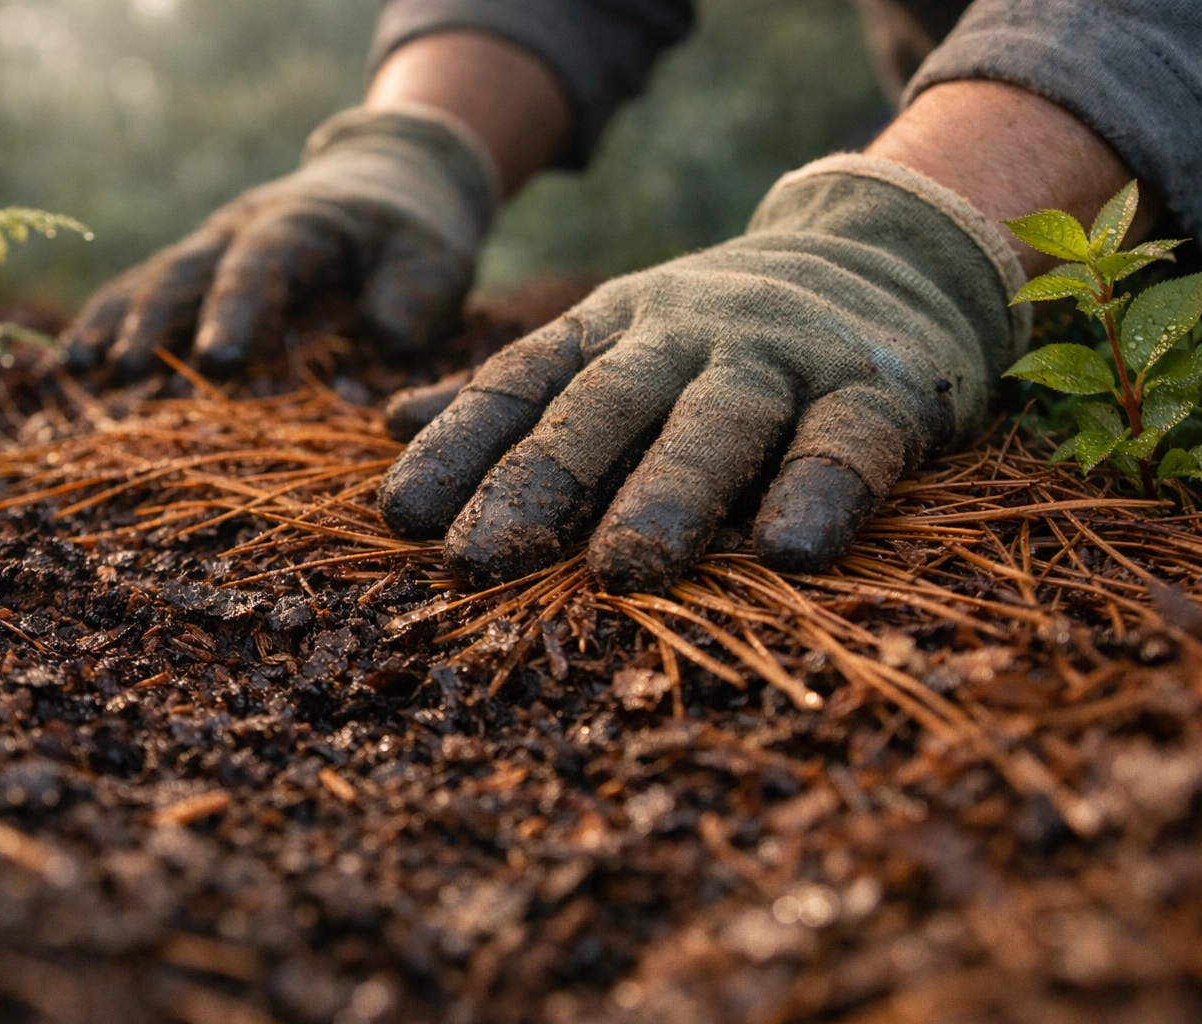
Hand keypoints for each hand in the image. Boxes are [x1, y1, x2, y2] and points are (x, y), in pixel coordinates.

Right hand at [60, 106, 497, 377]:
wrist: (387, 186)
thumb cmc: (412, 236)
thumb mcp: (432, 261)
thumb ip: (412, 298)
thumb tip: (383, 339)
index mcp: (300, 224)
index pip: (262, 264)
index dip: (237, 309)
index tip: (217, 360)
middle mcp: (241, 229)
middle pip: (185, 269)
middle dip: (151, 320)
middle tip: (121, 372)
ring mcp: (212, 248)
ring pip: (151, 279)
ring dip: (113, 324)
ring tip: (75, 372)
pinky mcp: (199, 271)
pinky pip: (144, 293)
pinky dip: (109, 324)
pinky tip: (73, 367)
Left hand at [378, 155, 1029, 591]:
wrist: (892, 257)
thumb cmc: (720, 335)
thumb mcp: (613, 342)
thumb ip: (517, 392)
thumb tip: (388, 422)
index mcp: (612, 326)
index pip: (521, 382)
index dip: (459, 447)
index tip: (400, 516)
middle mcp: (688, 332)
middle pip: (604, 406)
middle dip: (537, 481)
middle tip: (476, 560)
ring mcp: (784, 355)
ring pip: (718, 421)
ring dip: (667, 492)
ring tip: (623, 570)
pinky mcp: (879, 390)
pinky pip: (848, 441)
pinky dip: (820, 489)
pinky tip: (789, 551)